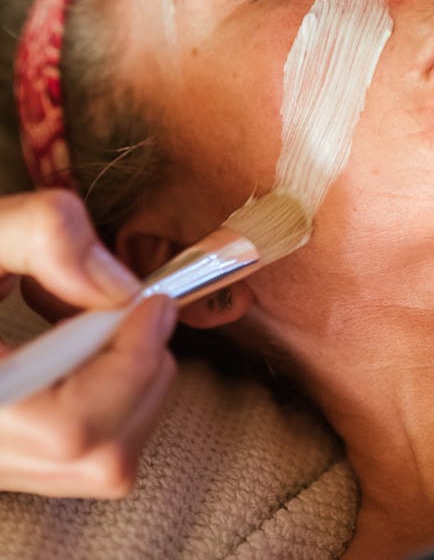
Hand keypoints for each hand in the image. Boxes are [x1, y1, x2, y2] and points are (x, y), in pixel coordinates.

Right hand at [0, 190, 175, 497]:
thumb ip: (43, 234)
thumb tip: (118, 288)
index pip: (71, 428)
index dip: (130, 365)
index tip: (152, 302)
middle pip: (100, 457)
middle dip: (139, 371)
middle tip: (134, 307)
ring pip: (100, 466)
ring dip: (130, 387)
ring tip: (96, 324)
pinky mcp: (10, 460)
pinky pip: (83, 459)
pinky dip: (110, 403)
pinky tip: (81, 351)